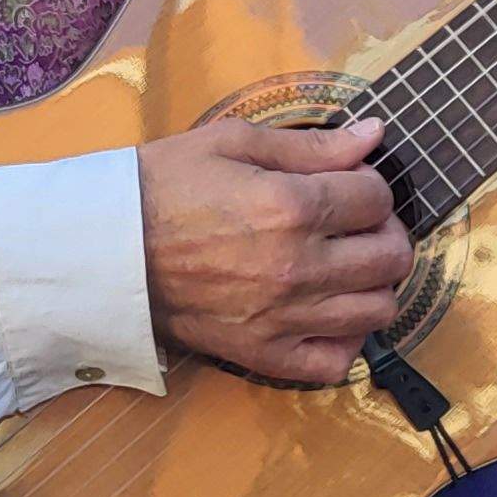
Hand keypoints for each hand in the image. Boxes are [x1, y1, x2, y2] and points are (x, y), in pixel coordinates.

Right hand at [138, 118, 412, 385]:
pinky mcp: (262, 354)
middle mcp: (297, 266)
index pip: (377, 198)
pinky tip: (329, 312)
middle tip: (355, 225)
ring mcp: (283, 317)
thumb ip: (311, 145)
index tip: (348, 186)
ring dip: (374, 284)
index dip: (370, 186)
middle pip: (390, 256)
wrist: (106, 249)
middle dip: (384, 233)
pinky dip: (346, 339)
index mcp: (291, 206)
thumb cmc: (163, 186)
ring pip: (377, 309)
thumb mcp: (233, 142)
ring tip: (346, 266)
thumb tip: (375, 135)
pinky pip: (336, 361)